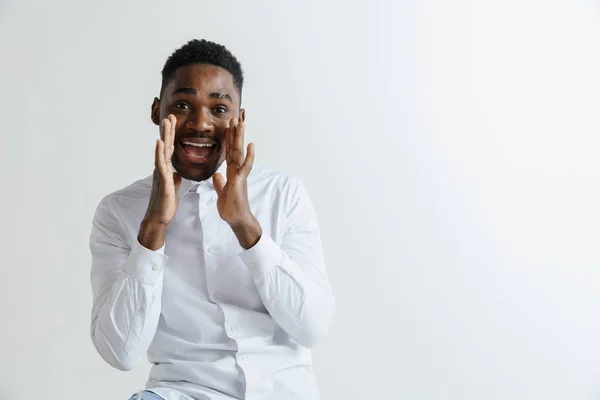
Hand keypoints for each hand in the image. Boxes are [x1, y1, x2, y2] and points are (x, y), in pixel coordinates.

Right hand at [139, 115, 181, 249]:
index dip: (172, 136)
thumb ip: (174, 179)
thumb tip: (177, 174)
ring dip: (164, 136)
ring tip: (166, 123)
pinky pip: (161, 164)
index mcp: (166, 169)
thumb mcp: (173, 188)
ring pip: (163, 151)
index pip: (170, 149)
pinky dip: (160, 153)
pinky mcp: (162, 181)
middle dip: (168, 131)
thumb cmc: (165, 203)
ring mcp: (161, 173)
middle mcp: (162, 168)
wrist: (159, 217)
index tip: (174, 122)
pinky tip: (160, 143)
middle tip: (170, 115)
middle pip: (166, 146)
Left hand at [212, 118, 261, 247]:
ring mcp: (240, 175)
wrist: (236, 220)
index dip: (229, 139)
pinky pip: (245, 166)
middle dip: (235, 132)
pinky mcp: (240, 181)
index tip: (229, 126)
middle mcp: (237, 170)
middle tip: (236, 116)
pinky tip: (251, 145)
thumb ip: (220, 183)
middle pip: (236, 147)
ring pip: (240, 152)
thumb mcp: (222, 193)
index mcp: (232, 172)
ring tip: (241, 123)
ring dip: (240, 137)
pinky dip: (249, 156)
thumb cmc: (231, 208)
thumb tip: (217, 175)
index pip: (230, 152)